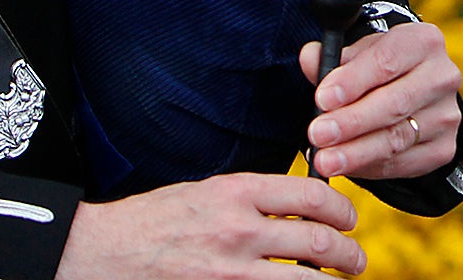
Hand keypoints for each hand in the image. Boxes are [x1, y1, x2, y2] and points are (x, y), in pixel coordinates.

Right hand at [54, 172, 362, 278]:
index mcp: (237, 193)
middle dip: (348, 253)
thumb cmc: (156, 219)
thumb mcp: (207, 191)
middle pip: (317, 241)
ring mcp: (231, 271)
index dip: (342, 208)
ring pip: (303, 279)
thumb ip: (251, 198)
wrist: (107, 251)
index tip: (348, 218)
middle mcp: (239, 231)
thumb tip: (297, 205)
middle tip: (356, 258)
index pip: (310, 196)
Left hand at [300, 22, 462, 179]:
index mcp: (423, 42)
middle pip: (394, 104)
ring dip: (356, 152)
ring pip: (397, 139)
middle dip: (352, 122)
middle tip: (318, 134)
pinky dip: (370, 168)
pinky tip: (346, 167)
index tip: (322, 99)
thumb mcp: (358, 54)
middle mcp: (442, 77)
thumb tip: (310, 58)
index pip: (387, 61)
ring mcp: (447, 115)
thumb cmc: (378, 69)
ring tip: (325, 159)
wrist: (411, 92)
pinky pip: (403, 164)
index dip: (353, 81)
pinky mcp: (444, 148)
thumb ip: (333, 58)